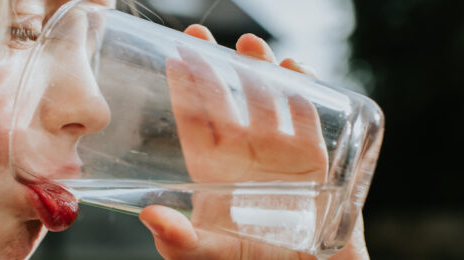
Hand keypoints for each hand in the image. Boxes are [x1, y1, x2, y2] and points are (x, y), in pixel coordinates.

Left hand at [140, 25, 368, 258]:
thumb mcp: (209, 254)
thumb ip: (179, 240)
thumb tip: (149, 216)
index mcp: (212, 167)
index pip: (193, 119)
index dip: (183, 87)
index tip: (175, 55)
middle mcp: (242, 151)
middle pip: (225, 98)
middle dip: (212, 65)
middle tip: (198, 35)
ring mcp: (278, 149)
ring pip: (266, 98)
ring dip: (258, 69)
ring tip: (249, 44)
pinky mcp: (314, 155)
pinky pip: (307, 115)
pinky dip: (304, 90)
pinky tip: (295, 70)